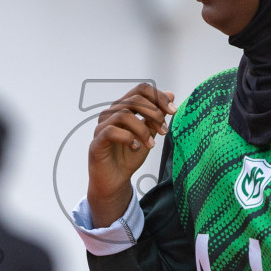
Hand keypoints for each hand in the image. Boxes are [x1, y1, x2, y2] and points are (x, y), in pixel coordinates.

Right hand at [87, 83, 175, 226]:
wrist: (116, 180)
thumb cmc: (129, 156)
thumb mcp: (149, 134)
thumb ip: (157, 116)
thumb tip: (171, 94)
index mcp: (123, 108)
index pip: (141, 90)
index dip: (159, 97)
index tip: (173, 111)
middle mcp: (111, 113)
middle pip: (135, 99)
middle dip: (154, 114)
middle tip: (164, 131)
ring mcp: (101, 126)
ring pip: (124, 114)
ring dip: (143, 129)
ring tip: (152, 145)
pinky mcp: (96, 142)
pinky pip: (111, 131)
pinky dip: (128, 138)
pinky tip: (136, 147)